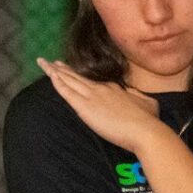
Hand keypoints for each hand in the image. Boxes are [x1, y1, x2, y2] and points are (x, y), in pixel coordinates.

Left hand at [36, 59, 159, 148]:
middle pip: (77, 76)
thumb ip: (136, 96)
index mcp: (114, 88)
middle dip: (62, 69)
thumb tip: (132, 93)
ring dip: (55, 71)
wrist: (145, 130)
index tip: (71, 70)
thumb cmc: (148, 120)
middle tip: (52, 62)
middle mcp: (101, 88)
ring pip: (69, 80)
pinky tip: (49, 75)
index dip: (79, 74)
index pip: (91, 80)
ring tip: (44, 63)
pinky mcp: (85, 107)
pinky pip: (67, 91)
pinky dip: (57, 82)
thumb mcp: (145, 102)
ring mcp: (92, 95)